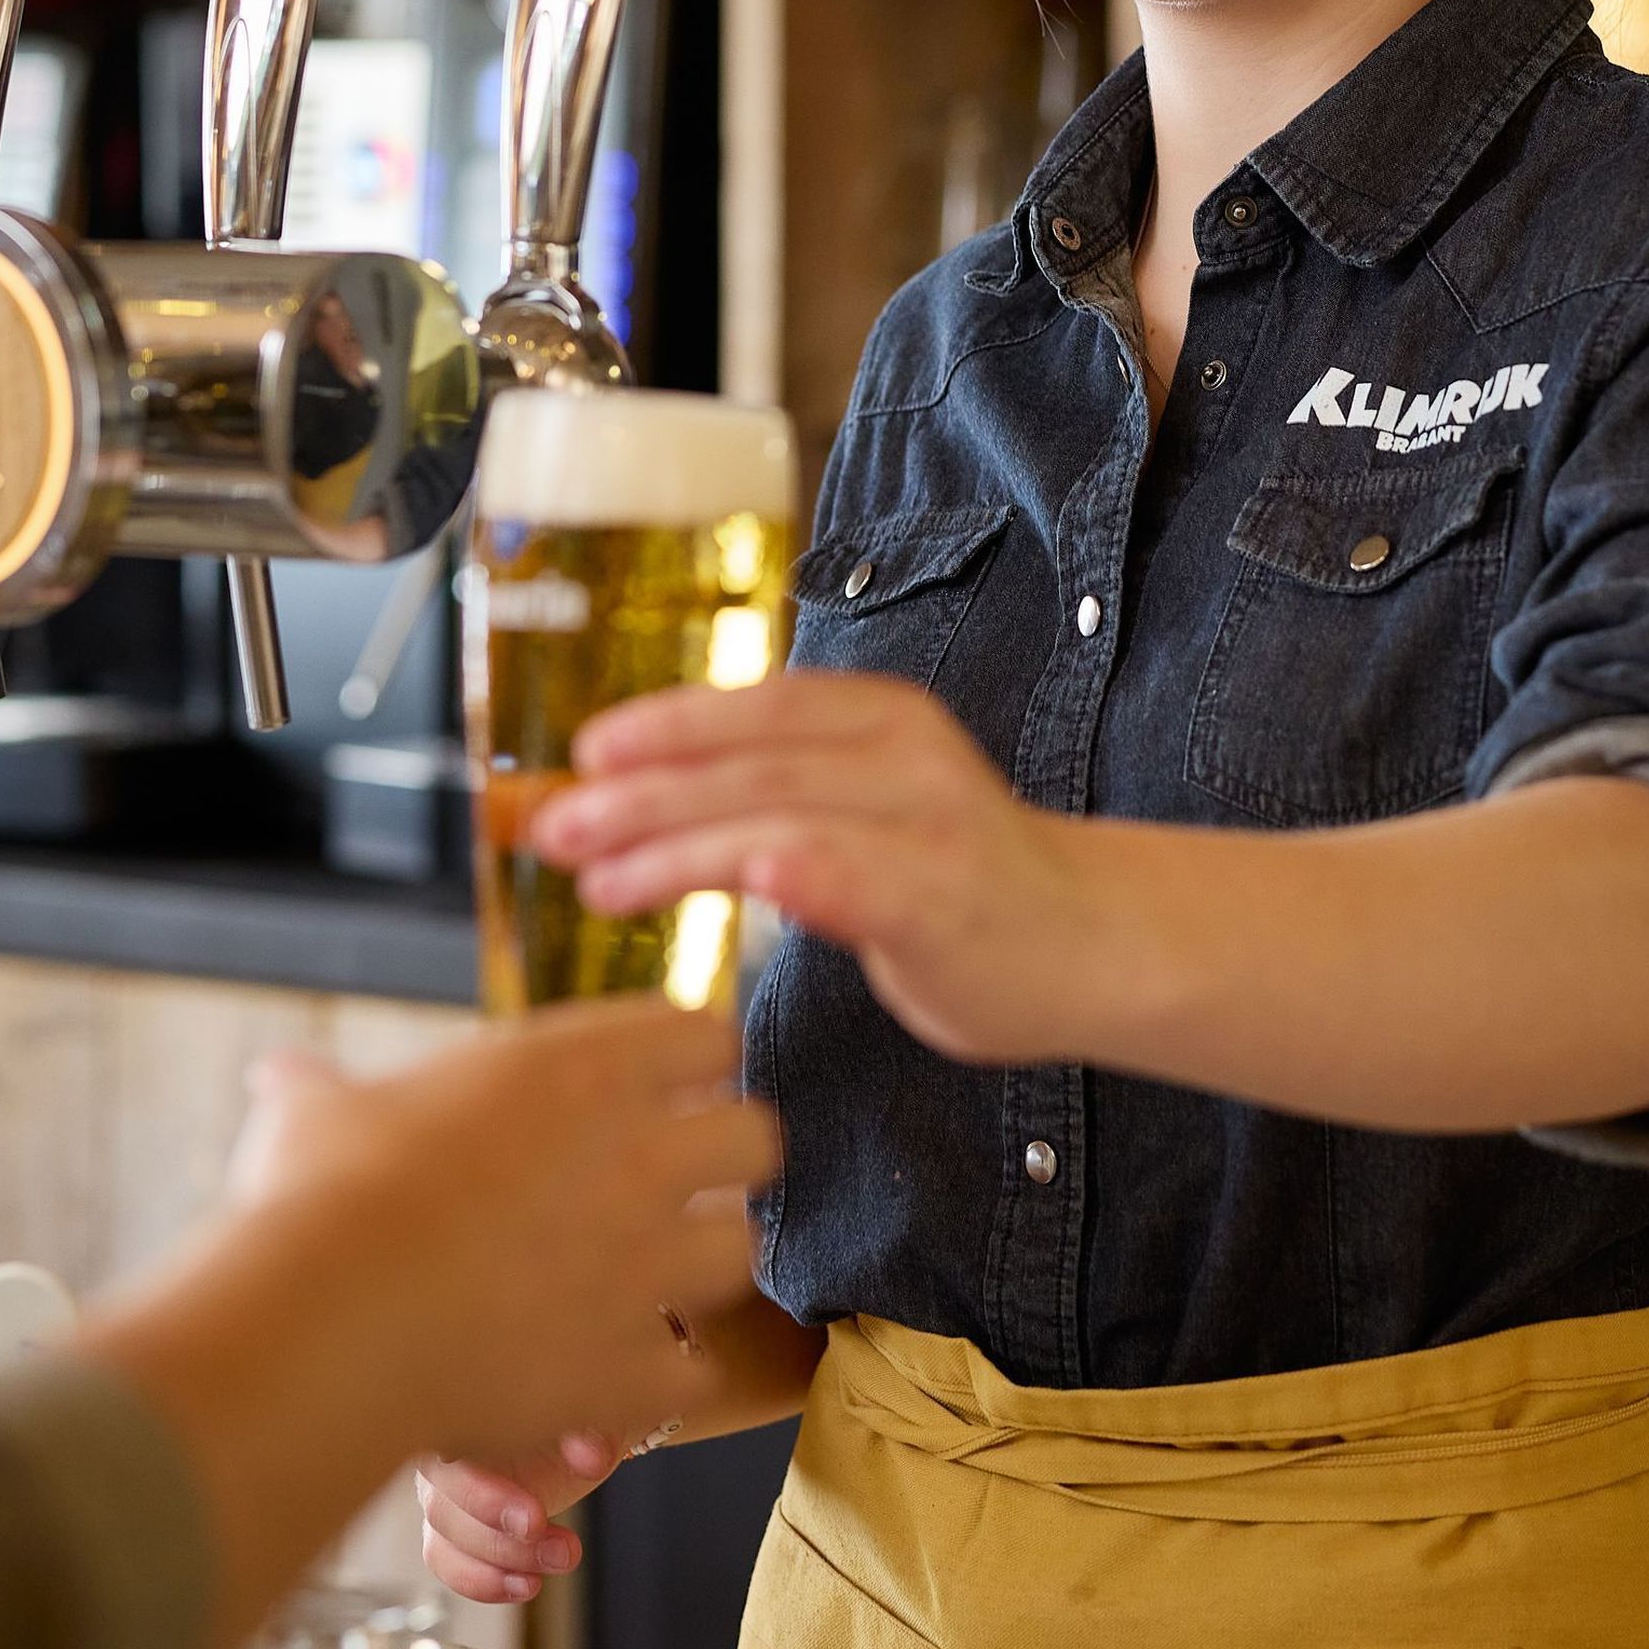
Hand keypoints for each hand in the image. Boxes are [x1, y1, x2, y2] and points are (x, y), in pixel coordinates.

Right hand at [80, 995, 775, 1648]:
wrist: (328, 1324)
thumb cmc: (320, 1197)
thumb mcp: (316, 1114)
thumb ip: (318, 1089)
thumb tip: (277, 1077)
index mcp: (581, 1068)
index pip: (704, 1030)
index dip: (687, 1059)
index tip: (659, 1085)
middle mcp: (637, 1156)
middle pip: (757, 1136)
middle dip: (726, 1159)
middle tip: (677, 1183)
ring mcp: (645, 1266)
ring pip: (741, 1251)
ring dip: (701, 1266)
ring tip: (653, 1279)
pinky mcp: (630, 1369)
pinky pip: (692, 1375)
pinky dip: (660, 1381)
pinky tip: (617, 1376)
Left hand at [529, 672, 1113, 1066]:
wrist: (1096, 942)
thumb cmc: (961, 884)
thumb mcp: (867, 809)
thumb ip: (781, 794)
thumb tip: (641, 798)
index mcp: (879, 720)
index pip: (755, 706)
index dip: (665, 723)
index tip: (584, 753)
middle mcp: (901, 754)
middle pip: (748, 763)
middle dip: (639, 792)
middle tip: (552, 826)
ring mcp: (928, 823)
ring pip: (779, 818)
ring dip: (677, 846)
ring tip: (596, 877)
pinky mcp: (945, 897)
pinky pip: (858, 875)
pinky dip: (798, 871)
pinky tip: (747, 881)